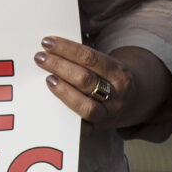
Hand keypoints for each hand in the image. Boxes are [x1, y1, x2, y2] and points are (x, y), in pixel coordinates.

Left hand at [35, 37, 157, 130]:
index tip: (47, 42)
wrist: (131, 103)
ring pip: (83, 105)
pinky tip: (51, 105)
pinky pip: (79, 127)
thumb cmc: (109, 79)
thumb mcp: (108, 65)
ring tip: (47, 78)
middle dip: (59, 66)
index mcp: (119, 74)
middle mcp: (117, 95)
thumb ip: (85, 61)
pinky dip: (65, 115)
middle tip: (40, 58)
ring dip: (62, 90)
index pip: (90, 58)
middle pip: (84, 79)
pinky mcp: (97, 130)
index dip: (67, 49)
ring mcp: (108, 114)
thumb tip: (52, 51)